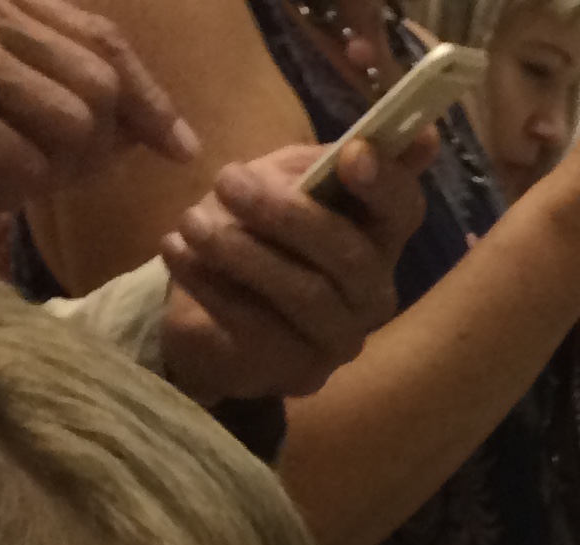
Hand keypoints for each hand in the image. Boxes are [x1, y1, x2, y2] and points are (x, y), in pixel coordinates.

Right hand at [0, 0, 194, 271]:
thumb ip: (40, 81)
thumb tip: (138, 127)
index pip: (101, 40)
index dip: (149, 97)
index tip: (178, 144)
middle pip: (100, 93)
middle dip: (91, 154)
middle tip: (39, 176)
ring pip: (72, 132)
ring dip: (46, 178)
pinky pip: (27, 169)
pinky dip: (7, 196)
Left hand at [157, 135, 430, 404]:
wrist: (207, 310)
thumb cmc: (254, 233)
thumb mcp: (279, 182)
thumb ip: (317, 163)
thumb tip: (386, 139)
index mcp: (377, 236)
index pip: (404, 210)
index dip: (384, 183)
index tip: (350, 156)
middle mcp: (373, 293)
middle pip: (352, 256)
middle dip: (287, 215)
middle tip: (226, 181)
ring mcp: (342, 339)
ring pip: (307, 295)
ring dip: (242, 252)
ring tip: (190, 222)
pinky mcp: (300, 371)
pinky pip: (259, 327)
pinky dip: (210, 284)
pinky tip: (175, 252)